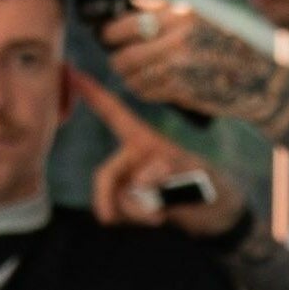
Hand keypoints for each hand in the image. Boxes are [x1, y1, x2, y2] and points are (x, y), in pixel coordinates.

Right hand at [74, 68, 251, 237]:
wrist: (218, 217)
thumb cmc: (211, 186)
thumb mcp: (196, 174)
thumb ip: (168, 172)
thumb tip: (139, 179)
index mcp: (146, 140)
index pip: (114, 113)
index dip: (93, 94)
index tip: (70, 71)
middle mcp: (133, 158)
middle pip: (106, 174)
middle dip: (113, 198)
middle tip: (145, 216)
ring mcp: (130, 180)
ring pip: (114, 198)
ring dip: (136, 211)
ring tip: (163, 214)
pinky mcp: (130, 203)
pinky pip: (120, 213)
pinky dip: (136, 218)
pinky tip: (158, 218)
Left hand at [100, 0, 288, 123]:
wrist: (255, 78)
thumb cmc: (222, 46)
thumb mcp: (196, 19)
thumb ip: (160, 12)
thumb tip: (122, 9)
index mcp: (180, 15)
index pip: (126, 23)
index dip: (110, 33)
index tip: (108, 36)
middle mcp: (177, 38)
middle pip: (123, 53)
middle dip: (117, 60)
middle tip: (120, 61)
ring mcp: (178, 66)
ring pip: (131, 75)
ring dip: (129, 77)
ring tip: (137, 75)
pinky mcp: (180, 90)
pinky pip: (145, 91)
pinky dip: (143, 90)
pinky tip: (152, 86)